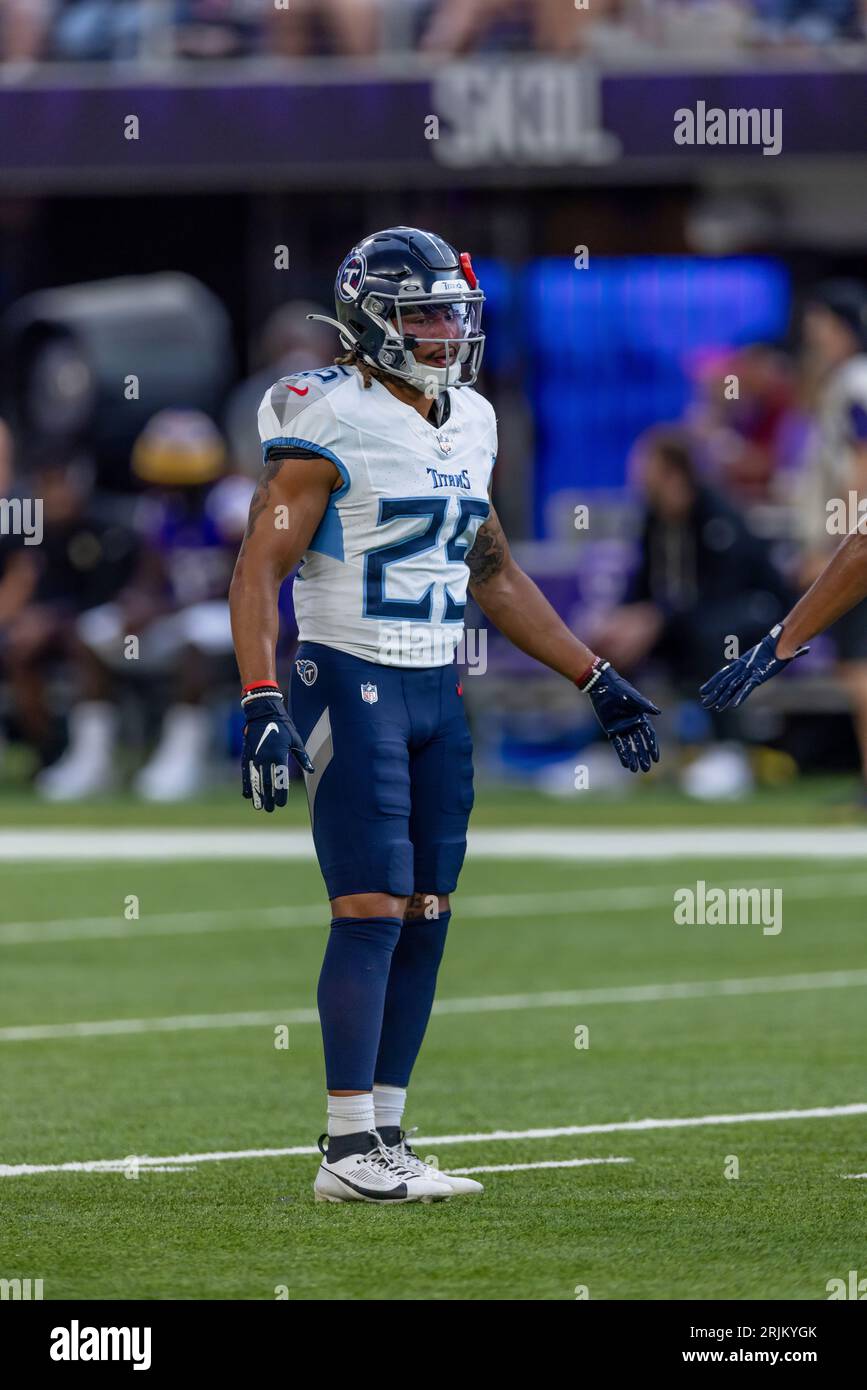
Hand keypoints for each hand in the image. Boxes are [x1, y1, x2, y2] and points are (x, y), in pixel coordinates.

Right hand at [241, 688, 313, 812]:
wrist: (263, 712)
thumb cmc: (283, 726)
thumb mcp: (295, 740)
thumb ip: (302, 757)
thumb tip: (312, 770)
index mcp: (279, 754)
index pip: (280, 778)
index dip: (281, 793)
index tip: (282, 804)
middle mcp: (265, 758)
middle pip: (267, 782)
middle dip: (269, 797)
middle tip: (271, 809)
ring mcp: (255, 756)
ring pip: (255, 780)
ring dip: (257, 794)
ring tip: (259, 806)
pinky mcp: (248, 755)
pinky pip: (246, 773)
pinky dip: (246, 784)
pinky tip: (247, 795)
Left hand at [581, 658, 660, 772]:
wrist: (603, 686)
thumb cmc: (620, 689)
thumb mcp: (633, 697)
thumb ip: (644, 705)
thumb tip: (658, 712)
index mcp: (641, 717)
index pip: (649, 735)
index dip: (652, 747)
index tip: (656, 758)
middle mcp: (632, 724)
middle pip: (639, 744)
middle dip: (643, 756)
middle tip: (647, 768)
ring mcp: (622, 728)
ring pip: (629, 746)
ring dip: (633, 758)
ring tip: (636, 770)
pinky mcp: (611, 730)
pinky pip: (617, 744)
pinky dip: (622, 754)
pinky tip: (625, 763)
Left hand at [699, 624, 808, 712]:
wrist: (783, 641)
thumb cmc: (778, 646)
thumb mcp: (766, 654)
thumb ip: (763, 657)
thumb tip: (781, 654)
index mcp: (741, 662)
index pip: (723, 673)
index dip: (712, 682)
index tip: (703, 690)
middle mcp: (742, 668)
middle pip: (725, 683)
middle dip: (714, 694)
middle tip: (704, 703)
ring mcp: (749, 672)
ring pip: (733, 687)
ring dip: (724, 698)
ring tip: (715, 708)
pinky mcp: (758, 676)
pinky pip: (747, 688)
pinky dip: (740, 697)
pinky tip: (734, 705)